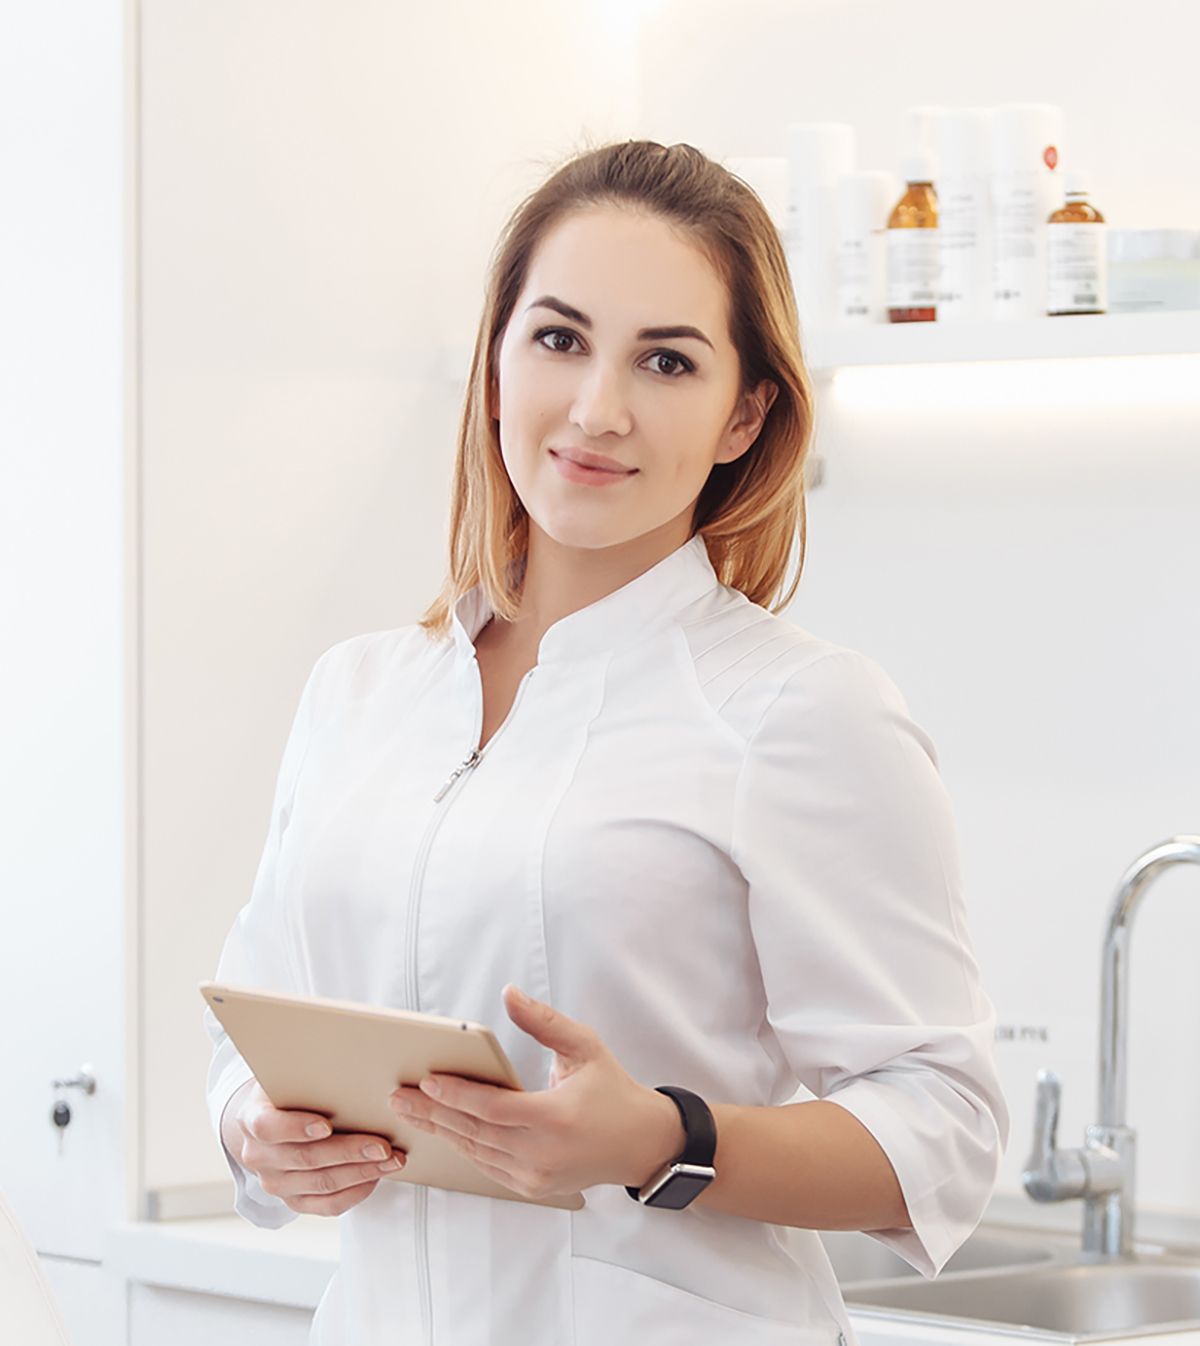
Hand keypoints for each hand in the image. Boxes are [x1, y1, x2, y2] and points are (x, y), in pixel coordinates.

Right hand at [224, 1077, 408, 1216]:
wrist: (271, 1122)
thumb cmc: (289, 1092)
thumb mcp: (290, 1074)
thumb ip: (309, 1071)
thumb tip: (347, 1049)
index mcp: (252, 1119)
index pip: (268, 1127)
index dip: (296, 1128)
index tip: (326, 1125)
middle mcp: (259, 1156)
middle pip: (305, 1159)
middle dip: (349, 1152)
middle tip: (382, 1145)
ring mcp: (276, 1183)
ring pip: (322, 1184)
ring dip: (362, 1172)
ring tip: (391, 1160)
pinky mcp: (294, 1201)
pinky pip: (327, 1205)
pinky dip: (356, 1192)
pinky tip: (376, 1176)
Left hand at [386, 985, 683, 1200]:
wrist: (640, 1144)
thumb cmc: (612, 1091)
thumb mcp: (585, 1047)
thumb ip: (544, 1021)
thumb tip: (510, 994)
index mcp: (556, 1118)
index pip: (492, 1109)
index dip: (457, 1096)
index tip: (427, 1081)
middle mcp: (542, 1154)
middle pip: (474, 1132)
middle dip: (433, 1113)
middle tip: (399, 1095)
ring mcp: (535, 1176)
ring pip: (475, 1152)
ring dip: (440, 1130)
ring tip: (409, 1110)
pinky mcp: (531, 1186)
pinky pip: (486, 1166)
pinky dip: (461, 1146)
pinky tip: (440, 1130)